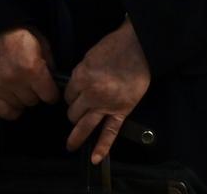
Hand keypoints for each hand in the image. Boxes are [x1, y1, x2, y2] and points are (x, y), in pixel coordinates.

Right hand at [0, 27, 59, 120]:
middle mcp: (16, 80)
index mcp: (32, 68)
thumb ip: (49, 64)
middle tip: (34, 83)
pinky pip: (3, 112)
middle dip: (37, 93)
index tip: (50, 89)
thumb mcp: (42, 43)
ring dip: (23, 98)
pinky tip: (13, 98)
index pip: (49, 95)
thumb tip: (54, 81)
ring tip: (21, 86)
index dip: (52, 92)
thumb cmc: (19, 34)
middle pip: (34, 101)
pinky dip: (10, 108)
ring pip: (20, 106)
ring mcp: (0, 86)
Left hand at [64, 18, 150, 163]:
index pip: (68, 95)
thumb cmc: (114, 47)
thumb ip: (81, 74)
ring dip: (76, 136)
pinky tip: (95, 158)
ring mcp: (105, 105)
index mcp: (81, 78)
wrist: (138, 47)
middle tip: (78, 110)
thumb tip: (76, 86)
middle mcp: (90, 94)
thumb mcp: (89, 57)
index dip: (71, 95)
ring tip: (71, 144)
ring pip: (84, 125)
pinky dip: (102, 147)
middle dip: (73, 112)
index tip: (76, 94)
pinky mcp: (121, 111)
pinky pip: (109, 132)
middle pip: (73, 112)